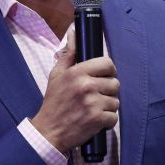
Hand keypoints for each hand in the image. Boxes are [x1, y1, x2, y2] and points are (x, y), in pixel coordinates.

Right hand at [31, 29, 119, 153]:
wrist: (49, 132)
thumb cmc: (54, 102)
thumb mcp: (57, 75)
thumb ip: (69, 54)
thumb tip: (74, 33)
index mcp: (77, 72)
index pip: (107, 63)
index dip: (109, 70)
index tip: (104, 76)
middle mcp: (87, 86)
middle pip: (115, 83)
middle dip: (108, 90)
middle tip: (96, 96)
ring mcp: (94, 103)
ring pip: (116, 101)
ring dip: (108, 106)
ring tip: (94, 109)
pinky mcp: (98, 120)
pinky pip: (114, 117)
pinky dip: (107, 121)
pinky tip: (96, 121)